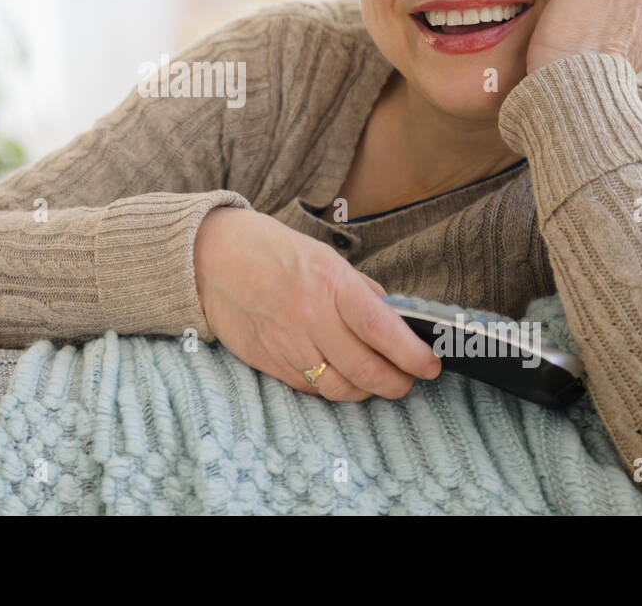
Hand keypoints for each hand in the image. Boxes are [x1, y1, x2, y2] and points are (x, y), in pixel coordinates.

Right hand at [192, 206, 441, 400]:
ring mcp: (287, 345)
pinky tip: (339, 376)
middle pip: (366, 371)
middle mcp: (310, 318)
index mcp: (331, 284)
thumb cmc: (272, 251)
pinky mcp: (268, 363)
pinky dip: (332, 388)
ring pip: (340, 389)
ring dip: (365, 391)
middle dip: (397, 383)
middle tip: (409, 379)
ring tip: (376, 381)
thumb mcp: (324, 257)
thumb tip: (392, 319)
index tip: (431, 364)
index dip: (413, 355)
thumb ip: (359, 290)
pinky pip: (311, 388)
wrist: (210, 259)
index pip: (382, 331)